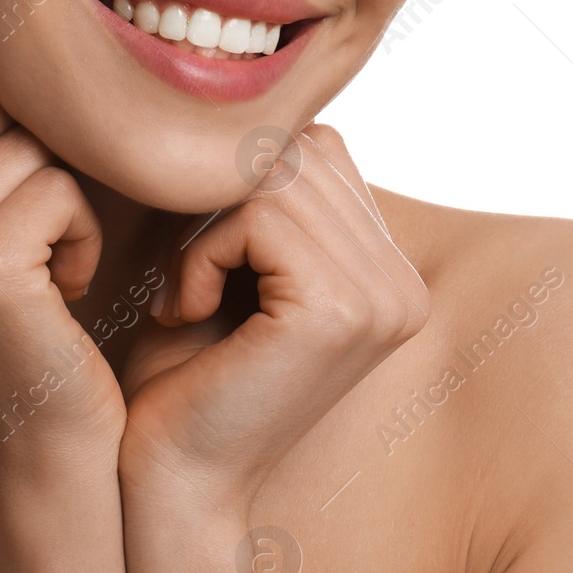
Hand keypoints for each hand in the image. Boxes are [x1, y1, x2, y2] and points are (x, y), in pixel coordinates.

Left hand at [116, 124, 428, 507]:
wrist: (167, 475)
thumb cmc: (181, 367)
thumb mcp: (233, 258)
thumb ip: (263, 187)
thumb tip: (255, 96)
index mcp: (391, 271)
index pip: (317, 147)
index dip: (238, 182)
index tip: (198, 257)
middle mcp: (404, 285)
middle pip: (299, 153)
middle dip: (219, 200)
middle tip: (182, 275)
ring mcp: (385, 298)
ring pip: (273, 176)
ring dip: (202, 227)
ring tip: (185, 293)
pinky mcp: (341, 311)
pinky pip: (256, 213)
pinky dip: (200, 252)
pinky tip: (185, 310)